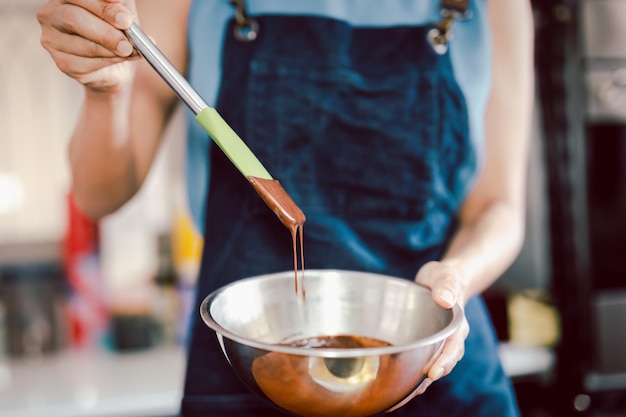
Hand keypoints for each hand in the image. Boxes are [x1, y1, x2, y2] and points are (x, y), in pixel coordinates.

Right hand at [37, 0, 139, 90]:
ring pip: (81, 45)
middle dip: (105, 32)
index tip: (125, 18)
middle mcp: (51, 14)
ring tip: (128, 50)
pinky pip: (85, 64)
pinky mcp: (62, 62)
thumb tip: (123, 14)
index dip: (102, 7)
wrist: (117, 59)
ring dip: (110, 50)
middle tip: (127, 43)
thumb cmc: (116, 28)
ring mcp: (52, 39)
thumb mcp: (121, 11)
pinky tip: (119, 59)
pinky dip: (108, 62)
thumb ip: (120, 7)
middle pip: (73, 19)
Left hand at [387, 261, 469, 411]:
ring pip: (429, 367)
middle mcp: (448, 340)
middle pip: (441, 363)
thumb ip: (446, 286)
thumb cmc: (443, 278)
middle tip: (412, 392)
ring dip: (417, 383)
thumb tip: (445, 300)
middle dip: (427, 379)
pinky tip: (395, 387)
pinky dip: (409, 375)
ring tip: (400, 398)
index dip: (444, 361)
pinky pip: (418, 362)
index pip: (453, 346)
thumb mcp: (444, 276)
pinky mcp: (423, 345)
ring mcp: (435, 344)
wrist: (439, 281)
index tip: (433, 372)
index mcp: (456, 325)